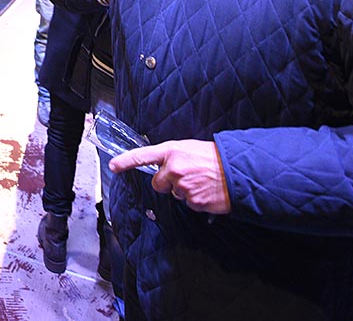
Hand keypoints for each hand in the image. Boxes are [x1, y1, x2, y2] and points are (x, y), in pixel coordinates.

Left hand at [109, 139, 231, 213]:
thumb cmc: (215, 158)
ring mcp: (183, 186)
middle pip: (158, 183)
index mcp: (172, 151)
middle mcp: (174, 169)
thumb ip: (173, 157)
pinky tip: (207, 191)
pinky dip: (197, 200)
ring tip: (201, 181)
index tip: (113, 166)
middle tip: (186, 176)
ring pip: (174, 194)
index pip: (143, 156)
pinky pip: (189, 204)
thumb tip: (164, 168)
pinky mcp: (194, 201)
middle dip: (168, 183)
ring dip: (185, 190)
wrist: (239, 171)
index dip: (126, 161)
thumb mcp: (190, 148)